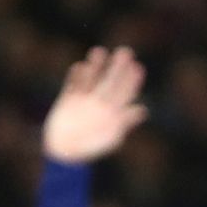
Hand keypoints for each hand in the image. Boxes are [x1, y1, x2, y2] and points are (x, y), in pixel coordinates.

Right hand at [42, 46, 147, 164]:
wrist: (64, 155)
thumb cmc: (90, 149)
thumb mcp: (111, 137)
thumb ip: (125, 122)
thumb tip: (142, 110)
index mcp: (113, 111)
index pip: (126, 91)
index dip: (132, 79)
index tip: (137, 67)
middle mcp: (100, 102)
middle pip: (111, 80)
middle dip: (118, 66)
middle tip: (125, 51)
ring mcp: (83, 100)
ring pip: (91, 78)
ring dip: (95, 65)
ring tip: (98, 52)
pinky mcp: (67, 100)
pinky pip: (72, 84)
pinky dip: (75, 76)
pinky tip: (79, 67)